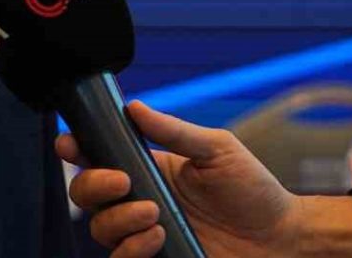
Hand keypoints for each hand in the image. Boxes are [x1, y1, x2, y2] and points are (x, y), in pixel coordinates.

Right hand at [57, 101, 304, 257]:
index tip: (70, 144)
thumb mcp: (217, 149)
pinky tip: (157, 237)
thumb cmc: (253, 189)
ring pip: (100, 228)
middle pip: (86, 193)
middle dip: (93, 185)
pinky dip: (131, 248)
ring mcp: (146, 233)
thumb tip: (134, 107)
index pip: (99, 156)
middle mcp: (140, 199)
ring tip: (155, 215)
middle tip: (123, 182)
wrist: (282, 238)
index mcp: (149, 168)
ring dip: (119, 218)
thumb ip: (175, 131)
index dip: (77, 148)